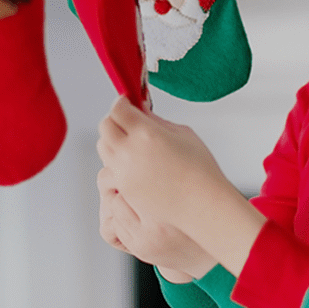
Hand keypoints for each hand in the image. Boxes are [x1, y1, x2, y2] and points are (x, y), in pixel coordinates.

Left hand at [98, 98, 267, 276]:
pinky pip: (110, 168)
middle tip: (129, 121)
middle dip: (115, 120)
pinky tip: (135, 162)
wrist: (204, 204)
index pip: (118, 109)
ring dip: (113, 140)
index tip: (127, 103)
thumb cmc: (200, 168)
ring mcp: (124, 173)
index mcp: (145, 133)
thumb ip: (155, 120)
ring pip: (103, 147)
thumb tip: (139, 111)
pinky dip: (117, 161)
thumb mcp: (181, 132)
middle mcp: (129, 152)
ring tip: (132, 142)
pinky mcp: (125, 189)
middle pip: (105, 126)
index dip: (122, 103)